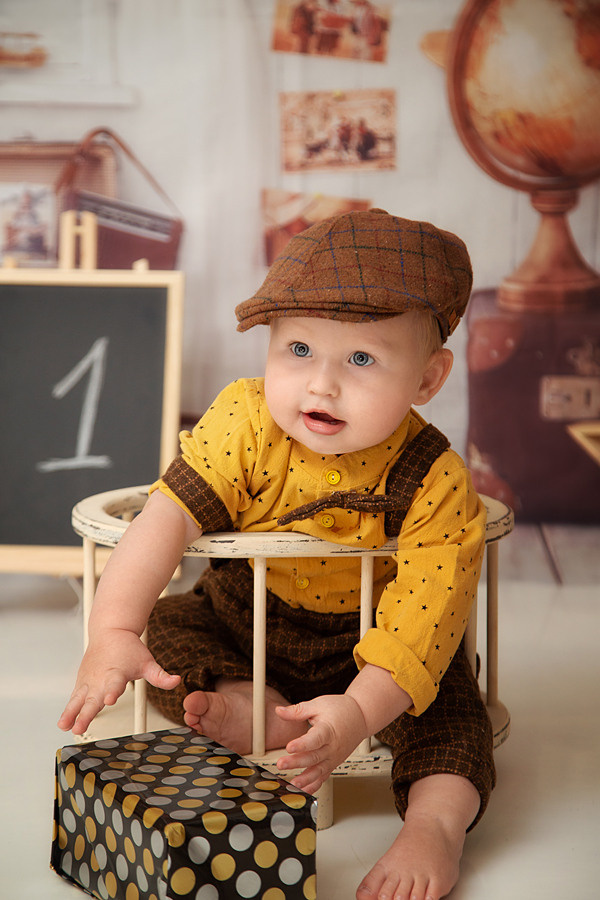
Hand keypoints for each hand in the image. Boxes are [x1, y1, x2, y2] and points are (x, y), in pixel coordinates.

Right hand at [57, 628, 179, 735]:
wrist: (110, 631)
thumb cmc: (127, 648)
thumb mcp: (147, 662)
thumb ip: (160, 676)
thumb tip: (176, 681)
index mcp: (117, 673)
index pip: (115, 684)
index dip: (112, 692)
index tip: (109, 700)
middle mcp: (100, 678)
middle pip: (93, 698)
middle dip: (86, 713)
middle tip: (80, 726)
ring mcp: (89, 681)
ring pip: (78, 699)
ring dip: (71, 713)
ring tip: (65, 726)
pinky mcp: (81, 683)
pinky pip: (74, 698)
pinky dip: (68, 710)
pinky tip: (64, 723)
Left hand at [275, 694, 367, 794]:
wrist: (361, 717)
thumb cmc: (340, 709)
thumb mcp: (318, 705)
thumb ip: (298, 711)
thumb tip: (279, 711)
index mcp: (328, 730)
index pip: (315, 739)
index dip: (302, 744)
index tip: (289, 747)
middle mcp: (332, 747)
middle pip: (314, 756)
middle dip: (297, 762)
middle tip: (281, 764)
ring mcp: (333, 757)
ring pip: (319, 771)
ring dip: (305, 779)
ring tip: (292, 784)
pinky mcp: (333, 764)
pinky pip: (323, 777)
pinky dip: (314, 786)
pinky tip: (303, 792)